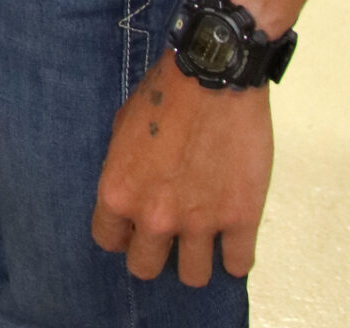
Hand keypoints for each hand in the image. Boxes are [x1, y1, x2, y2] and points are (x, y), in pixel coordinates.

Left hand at [90, 58, 272, 289]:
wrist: (213, 73)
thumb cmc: (164, 91)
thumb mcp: (122, 125)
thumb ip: (123, 168)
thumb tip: (130, 195)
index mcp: (120, 192)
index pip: (108, 241)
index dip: (121, 232)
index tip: (133, 224)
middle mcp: (156, 216)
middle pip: (145, 269)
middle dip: (153, 252)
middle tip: (166, 232)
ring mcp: (200, 223)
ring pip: (193, 277)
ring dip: (195, 259)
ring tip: (201, 237)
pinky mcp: (241, 220)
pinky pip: (238, 266)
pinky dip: (235, 256)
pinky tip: (232, 238)